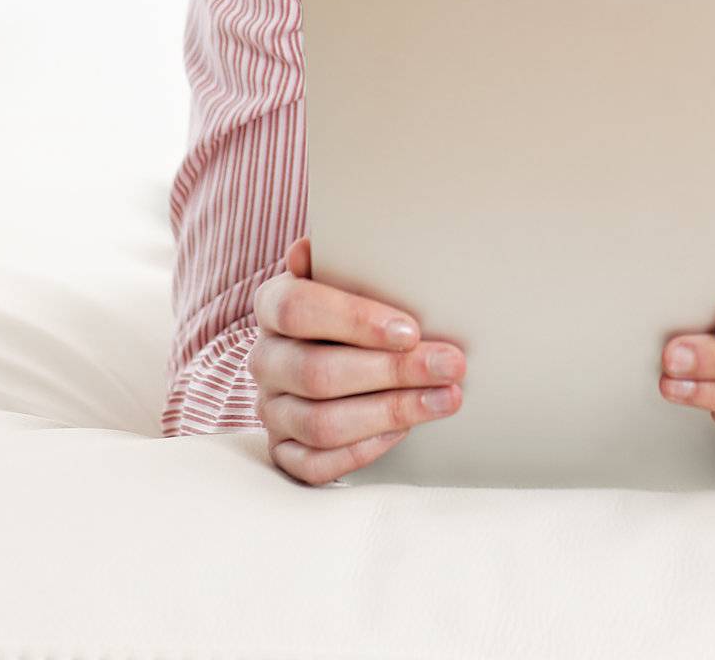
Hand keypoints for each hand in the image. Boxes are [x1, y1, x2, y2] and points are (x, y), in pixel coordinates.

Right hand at [250, 235, 465, 484]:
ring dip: (392, 411)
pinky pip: (317, 465)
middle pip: (317, 373)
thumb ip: (342, 258)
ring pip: (321, 423)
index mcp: (273, 305)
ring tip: (446, 398)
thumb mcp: (351, 272)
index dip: (354, 320)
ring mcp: (272, 409)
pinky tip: (406, 430)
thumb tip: (309, 248)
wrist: (336, 347)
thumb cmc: (354, 305)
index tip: (410, 329)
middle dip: (392, 372)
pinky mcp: (284, 451)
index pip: (297, 308)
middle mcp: (266, 359)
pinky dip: (365, 449)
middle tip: (449, 364)